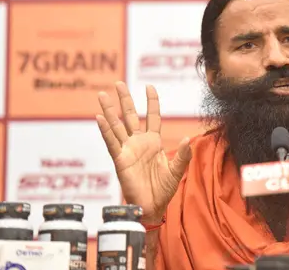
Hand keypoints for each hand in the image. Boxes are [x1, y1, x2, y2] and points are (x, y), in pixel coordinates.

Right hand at [96, 81, 191, 222]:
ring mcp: (128, 150)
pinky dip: (105, 130)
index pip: (152, 116)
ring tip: (102, 95)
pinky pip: (112, 142)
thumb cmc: (164, 189)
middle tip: (117, 83)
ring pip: (117, 126)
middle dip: (124, 99)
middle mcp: (139, 142)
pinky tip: (99, 117)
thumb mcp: (177, 170)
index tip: (149, 86)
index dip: (151, 102)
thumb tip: (189, 139)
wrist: (152, 207)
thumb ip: (183, 155)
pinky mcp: (120, 160)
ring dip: (109, 110)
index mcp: (153, 142)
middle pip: (130, 116)